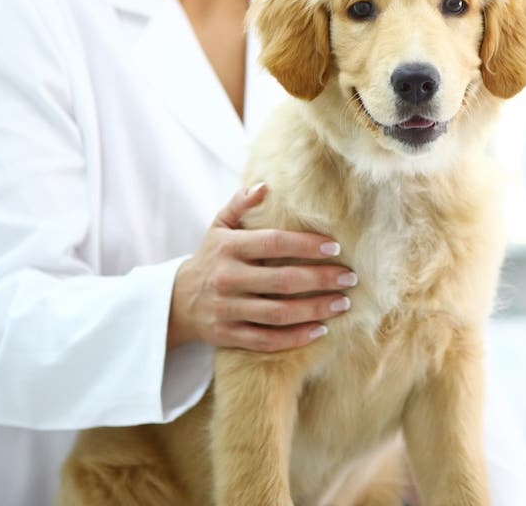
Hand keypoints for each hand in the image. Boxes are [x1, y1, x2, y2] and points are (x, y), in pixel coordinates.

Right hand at [167, 182, 357, 351]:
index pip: (274, 243)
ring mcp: (227, 310)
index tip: (335, 248)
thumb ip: (240, 204)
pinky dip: (295, 338)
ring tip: (342, 304)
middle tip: (350, 278)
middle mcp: (227, 279)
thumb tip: (266, 186)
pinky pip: (267, 340)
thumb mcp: (219, 226)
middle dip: (321, 280)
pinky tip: (320, 330)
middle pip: (282, 281)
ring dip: (315, 310)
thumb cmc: (211, 257)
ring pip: (278, 314)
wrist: (176, 300)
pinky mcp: (228, 335)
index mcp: (228, 248)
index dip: (307, 245)